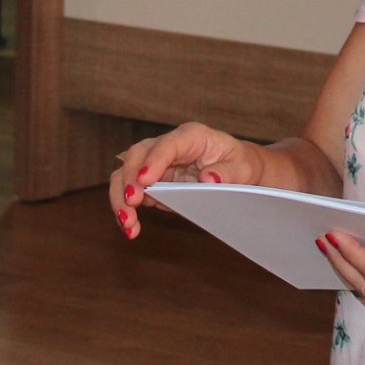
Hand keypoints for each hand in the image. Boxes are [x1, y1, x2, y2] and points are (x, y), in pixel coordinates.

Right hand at [109, 121, 263, 238]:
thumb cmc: (239, 164)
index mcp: (190, 136)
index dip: (154, 161)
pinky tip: (132, 228)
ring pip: (126, 174)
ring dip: (121, 197)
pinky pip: (130, 192)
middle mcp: (167, 146)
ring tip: (128, 223)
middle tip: (131, 204)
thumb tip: (209, 178)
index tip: (145, 181)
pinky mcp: (150, 182)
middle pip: (136, 155)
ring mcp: (155, 163)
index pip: (167, 144)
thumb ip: (228, 172)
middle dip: (129, 179)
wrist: (234, 171)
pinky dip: (126, 210)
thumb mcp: (243, 168)